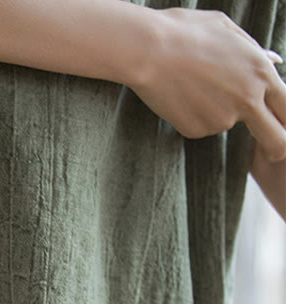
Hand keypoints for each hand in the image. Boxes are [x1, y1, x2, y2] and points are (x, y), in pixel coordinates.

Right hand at [129, 7, 285, 161]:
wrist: (150, 51)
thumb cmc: (187, 32)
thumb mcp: (228, 31)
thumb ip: (254, 51)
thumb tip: (275, 61)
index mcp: (261, 74)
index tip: (283, 126)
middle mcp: (247, 101)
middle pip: (275, 139)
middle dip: (276, 149)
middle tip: (269, 154)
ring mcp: (221, 119)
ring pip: (226, 123)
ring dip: (215, 111)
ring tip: (194, 85)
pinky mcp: (196, 130)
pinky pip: (201, 126)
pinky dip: (193, 115)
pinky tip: (181, 95)